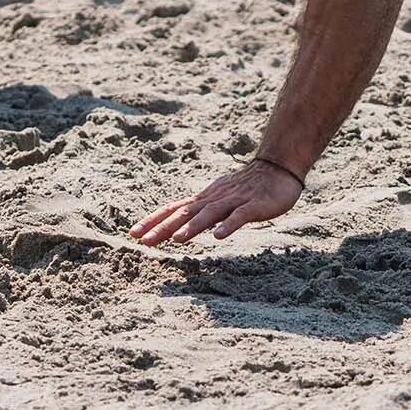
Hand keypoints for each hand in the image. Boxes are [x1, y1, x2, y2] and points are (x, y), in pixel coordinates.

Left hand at [129, 158, 303, 246]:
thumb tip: (179, 226)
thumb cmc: (247, 188)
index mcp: (204, 199)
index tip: (134, 233)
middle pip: (184, 213)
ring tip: (176, 239)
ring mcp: (232, 201)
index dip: (154, 221)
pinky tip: (219, 236)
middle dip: (162, 227)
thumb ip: (202, 212)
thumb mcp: (220, 200)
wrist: (276, 168)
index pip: (173, 209)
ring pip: (208, 214)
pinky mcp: (253, 206)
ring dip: (191, 227)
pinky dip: (228, 225)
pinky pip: (239, 216)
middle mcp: (213, 198)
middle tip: (142, 241)